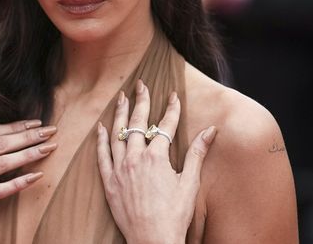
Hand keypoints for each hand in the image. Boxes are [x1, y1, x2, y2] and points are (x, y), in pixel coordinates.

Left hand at [96, 80, 216, 243]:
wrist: (153, 240)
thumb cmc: (174, 214)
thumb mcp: (190, 182)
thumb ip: (197, 153)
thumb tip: (210, 130)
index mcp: (157, 157)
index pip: (165, 124)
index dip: (171, 108)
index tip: (172, 94)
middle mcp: (136, 158)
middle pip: (137, 122)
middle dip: (141, 100)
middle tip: (140, 84)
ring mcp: (120, 169)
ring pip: (117, 134)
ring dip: (119, 113)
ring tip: (120, 98)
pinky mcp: (109, 182)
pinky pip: (102, 155)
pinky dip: (101, 140)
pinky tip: (101, 128)